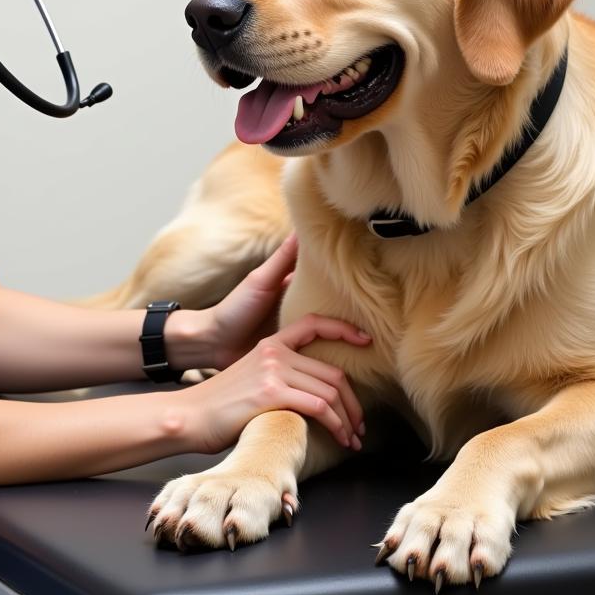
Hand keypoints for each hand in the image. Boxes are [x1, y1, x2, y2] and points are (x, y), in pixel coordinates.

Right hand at [179, 312, 371, 453]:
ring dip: (348, 420)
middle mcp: (275, 351)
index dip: (344, 331)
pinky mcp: (272, 392)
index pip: (314, 324)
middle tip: (360, 426)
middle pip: (332, 373)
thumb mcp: (253, 377)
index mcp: (271, 343)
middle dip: (354, 404)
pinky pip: (319, 407)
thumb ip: (280, 376)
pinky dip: (337, 425)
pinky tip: (340, 438)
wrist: (191, 415)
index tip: (366, 342)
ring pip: (330, 391)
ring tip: (352, 439)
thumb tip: (312, 395)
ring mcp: (273, 370)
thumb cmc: (221, 406)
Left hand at [205, 232, 368, 369]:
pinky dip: (333, 359)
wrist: (213, 345)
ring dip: (347, 339)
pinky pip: (319, 357)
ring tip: (375, 342)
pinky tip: (351, 365)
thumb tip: (302, 228)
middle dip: (354, 313)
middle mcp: (299, 311)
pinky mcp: (294, 358)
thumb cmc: (234, 308)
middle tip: (382, 317)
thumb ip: (282, 259)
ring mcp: (298, 335)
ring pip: (329, 335)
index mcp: (293, 289)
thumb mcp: (261, 281)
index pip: (325, 282)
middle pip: (333, 309)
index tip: (371, 279)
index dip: (345, 280)